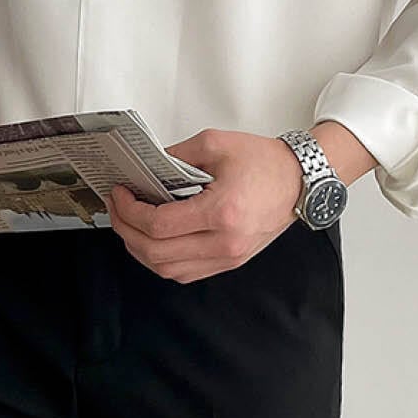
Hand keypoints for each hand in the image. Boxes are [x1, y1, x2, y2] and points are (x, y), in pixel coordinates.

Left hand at [106, 127, 305, 283]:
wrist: (299, 180)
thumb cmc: (265, 162)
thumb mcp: (215, 144)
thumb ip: (176, 155)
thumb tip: (147, 168)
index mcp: (221, 212)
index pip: (159, 225)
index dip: (130, 212)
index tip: (120, 195)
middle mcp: (224, 242)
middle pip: (157, 253)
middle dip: (127, 231)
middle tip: (117, 209)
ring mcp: (228, 257)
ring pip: (168, 270)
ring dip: (141, 250)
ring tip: (130, 225)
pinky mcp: (230, 261)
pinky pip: (186, 273)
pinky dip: (162, 260)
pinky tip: (154, 240)